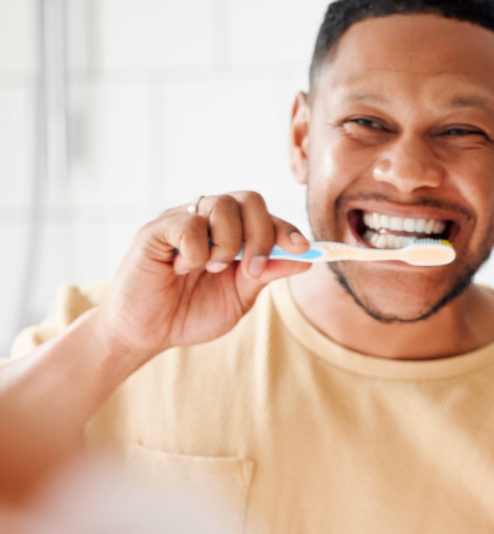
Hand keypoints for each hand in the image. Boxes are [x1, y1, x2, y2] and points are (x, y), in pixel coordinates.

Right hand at [95, 191, 312, 356]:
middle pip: (249, 199)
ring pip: (222, 205)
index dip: (287, 230)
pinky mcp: (155, 230)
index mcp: (232, 232)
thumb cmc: (191, 313)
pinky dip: (195, 251)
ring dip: (228, 244)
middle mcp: (208, 219)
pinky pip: (188, 223)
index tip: (302, 249)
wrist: (148, 334)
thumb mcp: (239, 298)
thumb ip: (267, 274)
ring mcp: (182, 220)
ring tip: (212, 269)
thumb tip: (305, 258)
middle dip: (261, 235)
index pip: (266, 216)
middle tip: (252, 269)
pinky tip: (181, 269)